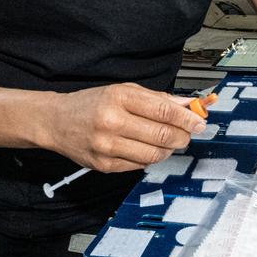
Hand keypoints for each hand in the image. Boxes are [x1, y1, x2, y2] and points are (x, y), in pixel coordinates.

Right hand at [46, 83, 204, 172]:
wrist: (57, 122)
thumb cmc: (92, 103)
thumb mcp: (123, 91)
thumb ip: (157, 98)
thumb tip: (187, 104)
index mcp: (119, 98)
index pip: (164, 110)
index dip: (187, 118)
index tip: (199, 121)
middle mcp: (112, 122)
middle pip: (163, 135)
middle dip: (183, 136)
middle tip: (188, 133)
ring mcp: (108, 147)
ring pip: (155, 154)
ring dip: (169, 149)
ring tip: (169, 141)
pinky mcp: (105, 166)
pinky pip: (141, 165)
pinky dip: (151, 158)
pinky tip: (148, 148)